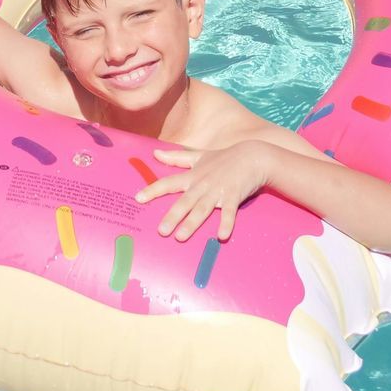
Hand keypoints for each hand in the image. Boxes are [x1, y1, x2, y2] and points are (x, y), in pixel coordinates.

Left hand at [136, 141, 273, 242]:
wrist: (252, 156)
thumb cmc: (223, 158)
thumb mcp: (198, 156)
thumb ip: (175, 157)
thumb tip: (155, 152)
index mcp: (192, 176)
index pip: (168, 183)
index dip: (153, 190)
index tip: (138, 199)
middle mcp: (202, 184)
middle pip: (184, 202)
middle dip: (172, 216)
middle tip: (161, 231)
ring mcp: (218, 191)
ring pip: (202, 209)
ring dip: (192, 223)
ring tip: (181, 237)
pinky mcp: (233, 196)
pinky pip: (229, 212)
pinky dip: (226, 223)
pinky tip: (221, 236)